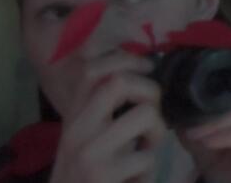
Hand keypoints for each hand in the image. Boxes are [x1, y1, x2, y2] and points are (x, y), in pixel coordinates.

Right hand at [47, 51, 168, 182]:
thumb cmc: (82, 176)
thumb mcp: (85, 139)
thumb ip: (102, 110)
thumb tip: (137, 73)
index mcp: (73, 118)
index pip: (91, 70)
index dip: (126, 59)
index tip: (146, 68)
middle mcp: (76, 130)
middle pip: (119, 82)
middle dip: (150, 91)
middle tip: (152, 113)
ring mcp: (88, 152)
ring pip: (145, 114)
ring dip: (157, 132)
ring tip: (146, 149)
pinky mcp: (102, 175)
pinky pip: (147, 157)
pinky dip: (148, 171)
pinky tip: (134, 180)